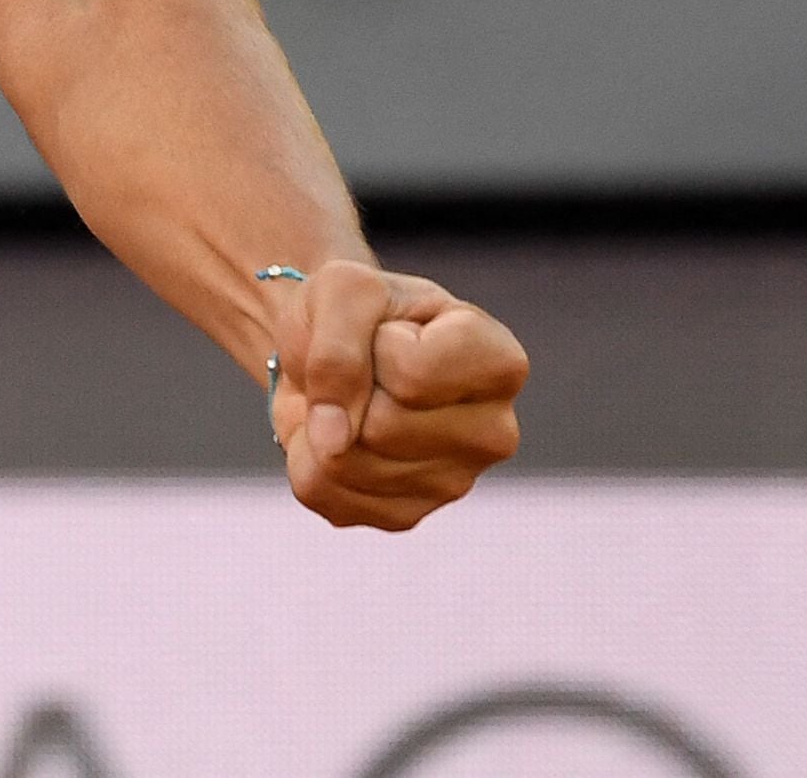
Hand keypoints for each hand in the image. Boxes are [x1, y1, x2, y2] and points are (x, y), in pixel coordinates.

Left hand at [264, 261, 526, 531]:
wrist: (337, 348)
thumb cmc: (358, 313)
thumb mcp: (343, 290)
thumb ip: (337, 351)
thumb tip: (333, 440)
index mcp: (500, 363)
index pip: (413, 373)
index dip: (375, 344)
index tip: (387, 333)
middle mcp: (495, 433)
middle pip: (382, 427)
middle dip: (345, 388)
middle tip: (363, 371)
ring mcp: (454, 483)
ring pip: (349, 464)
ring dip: (321, 422)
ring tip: (350, 400)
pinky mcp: (406, 515)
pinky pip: (326, 493)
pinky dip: (307, 455)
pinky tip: (337, 434)